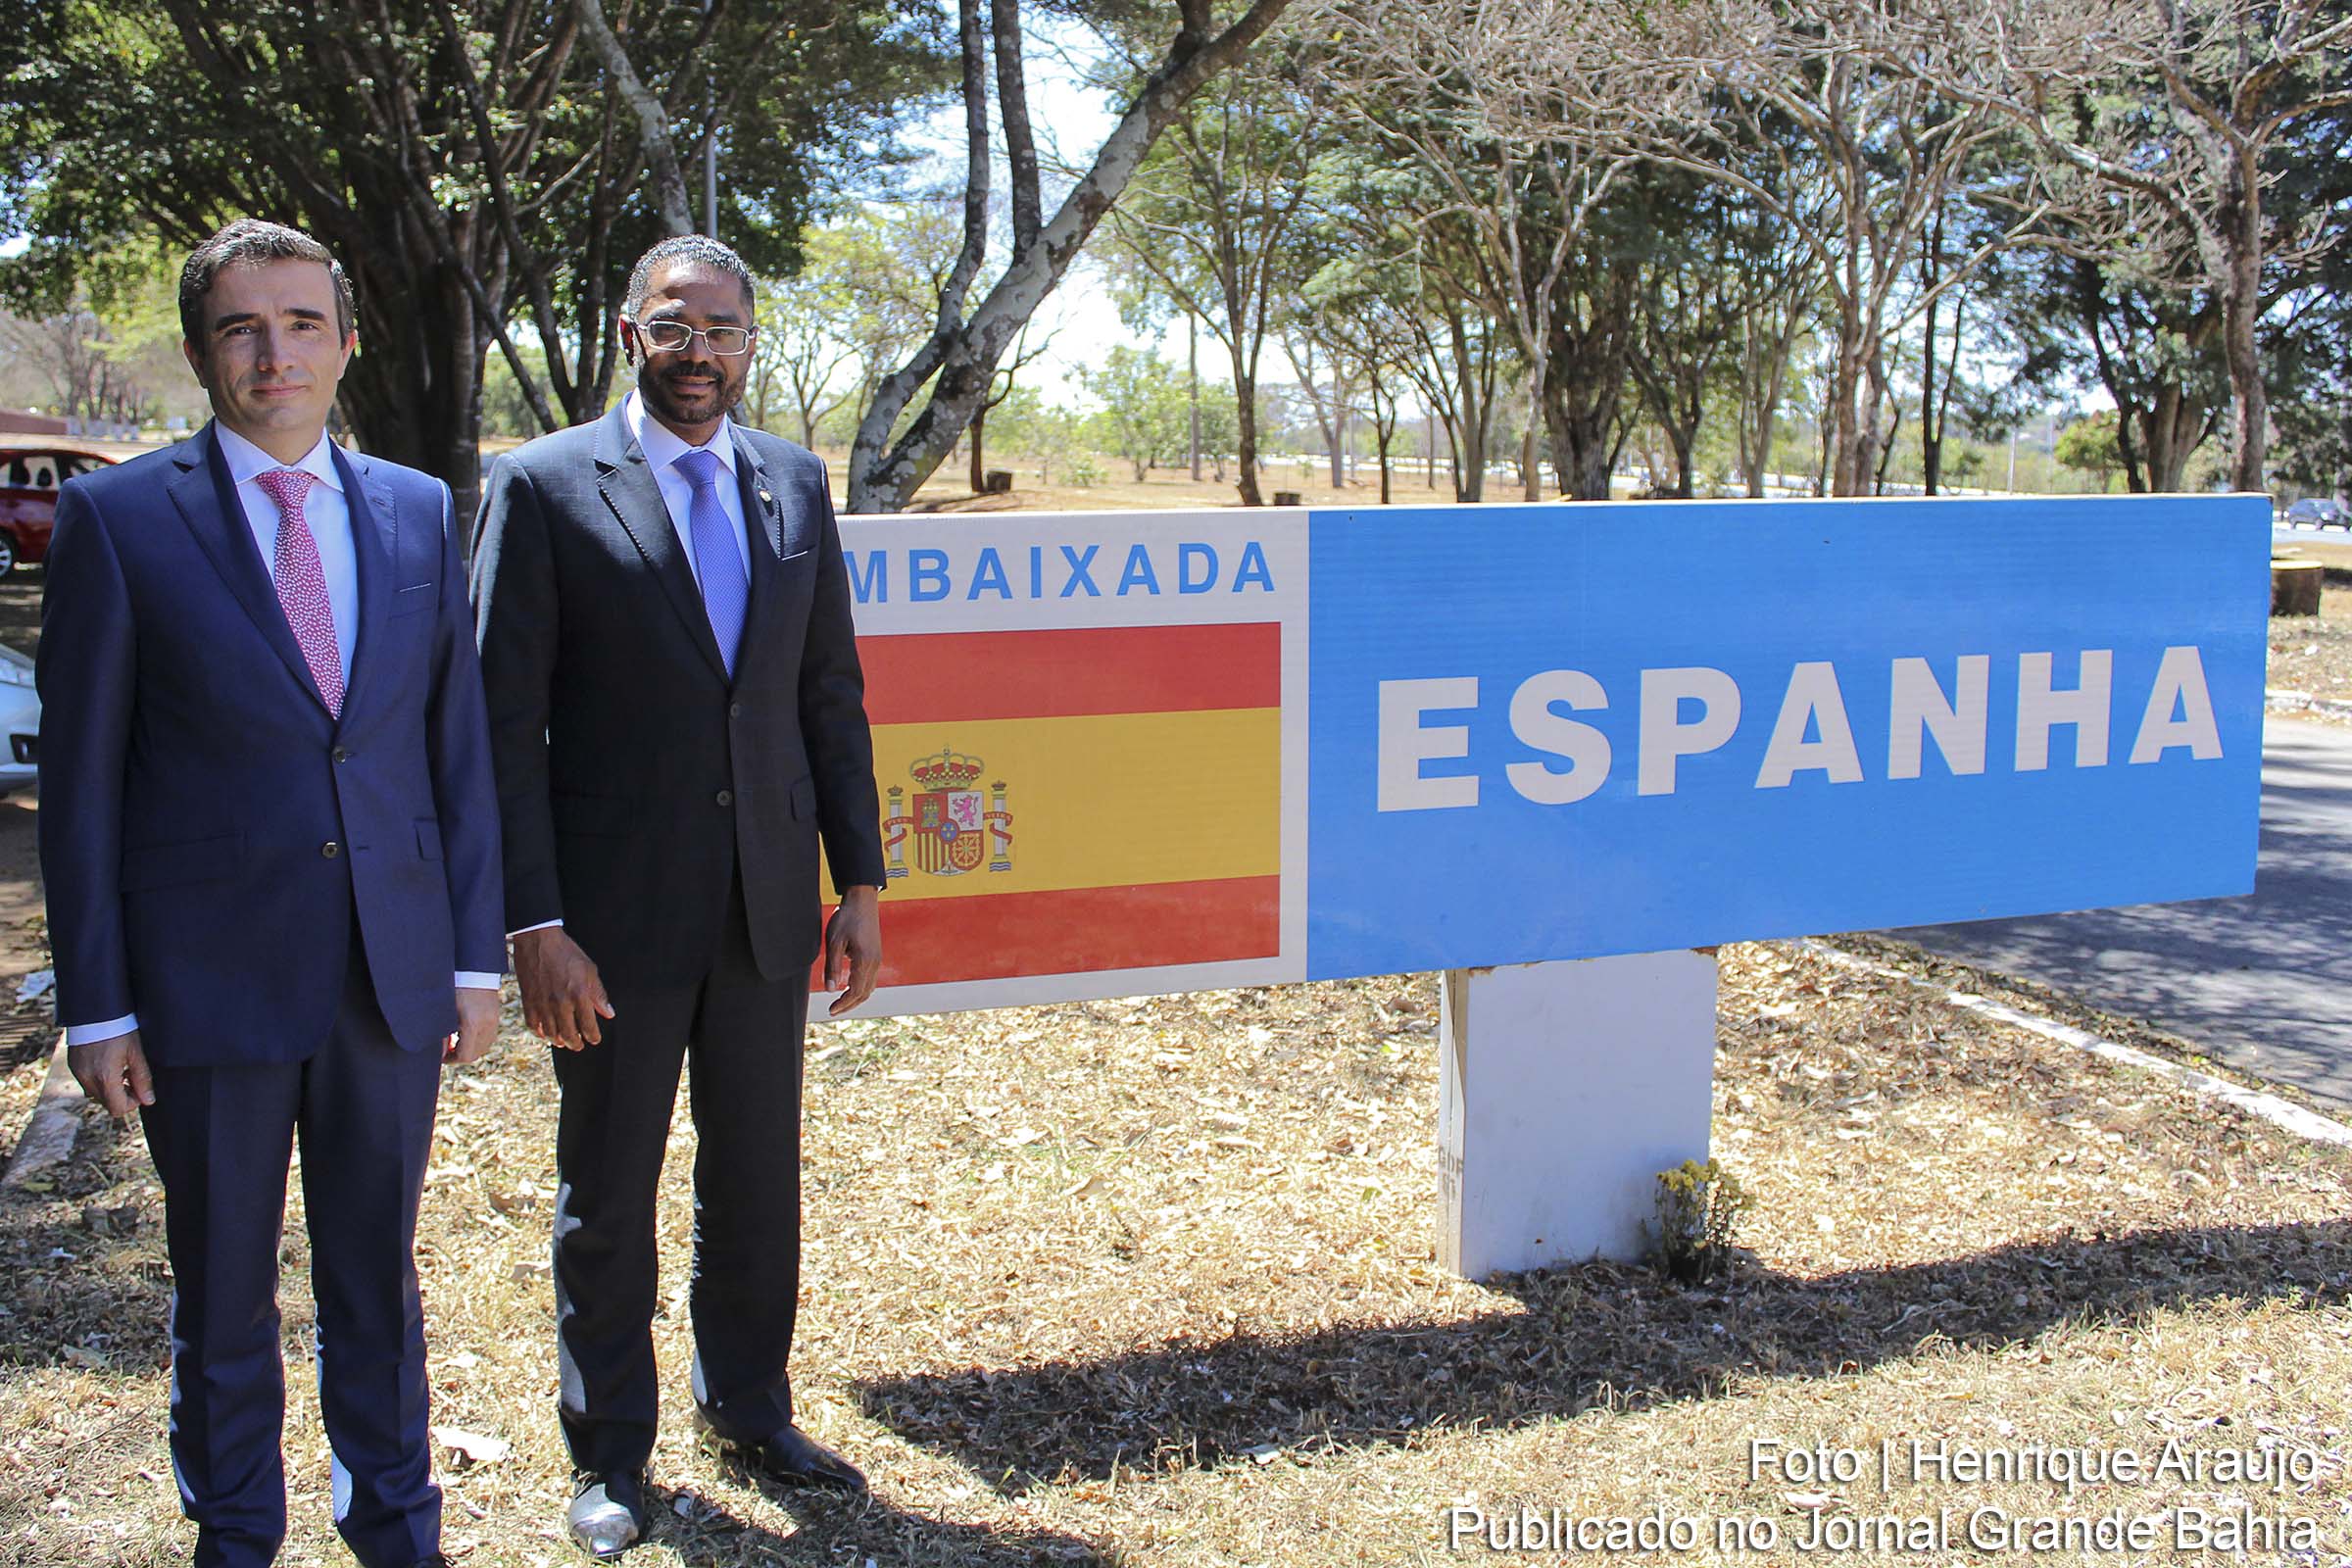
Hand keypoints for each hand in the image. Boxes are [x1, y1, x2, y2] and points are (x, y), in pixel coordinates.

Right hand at [68, 1029, 153, 1117]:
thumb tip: (148, 1101)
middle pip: (107, 1103)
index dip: (132, 1103)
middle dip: (122, 1095)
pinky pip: (87, 1082)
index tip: (139, 1088)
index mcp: (105, 1078)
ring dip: (110, 1088)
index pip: (117, 1109)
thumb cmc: (119, 1029)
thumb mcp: (136, 1053)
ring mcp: (78, 1073)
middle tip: (131, 1076)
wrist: (95, 1011)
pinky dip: (99, 1079)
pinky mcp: (73, 1066)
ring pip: (96, 1094)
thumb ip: (142, 1078)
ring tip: (121, 1068)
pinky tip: (108, 1063)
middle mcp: (88, 1079)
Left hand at [443, 985, 499, 1064]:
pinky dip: (477, 1040)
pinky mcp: (496, 1016)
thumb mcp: (444, 1012)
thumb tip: (440, 1053)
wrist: (473, 969)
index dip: (451, 1060)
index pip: (465, 1055)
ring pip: (484, 1047)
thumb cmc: (454, 988)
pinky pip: (489, 1037)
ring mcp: (494, 1021)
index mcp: (472, 1024)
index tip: (442, 1056)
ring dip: (470, 1048)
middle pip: (475, 1054)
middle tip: (447, 1050)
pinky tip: (465, 1031)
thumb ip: (441, 1034)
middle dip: (460, 1056)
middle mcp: (486, 1025)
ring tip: (456, 1040)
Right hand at [512, 927, 614, 1048]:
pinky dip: (540, 1032)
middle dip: (576, 1043)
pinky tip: (546, 1034)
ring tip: (564, 1042)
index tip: (594, 1039)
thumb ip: (599, 994)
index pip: (588, 1025)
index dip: (593, 1036)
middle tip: (579, 1045)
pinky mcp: (528, 1001)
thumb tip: (609, 1013)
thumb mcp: (589, 969)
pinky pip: (533, 1024)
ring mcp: (543, 1003)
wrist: (538, 940)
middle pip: (569, 1034)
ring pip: (551, 1033)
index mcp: (578, 994)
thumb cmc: (566, 952)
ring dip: (559, 1040)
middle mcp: (560, 1002)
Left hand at [823, 886, 881, 1016]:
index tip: (830, 1010)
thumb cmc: (847, 918)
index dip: (843, 1004)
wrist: (862, 900)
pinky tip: (849, 987)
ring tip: (840, 1003)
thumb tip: (830, 989)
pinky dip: (860, 988)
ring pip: (869, 987)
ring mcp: (877, 959)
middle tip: (833, 1010)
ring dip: (856, 998)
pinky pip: (870, 978)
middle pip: (865, 993)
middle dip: (849, 1005)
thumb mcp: (834, 942)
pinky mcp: (875, 954)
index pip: (855, 992)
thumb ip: (832, 967)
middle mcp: (874, 962)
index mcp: (865, 961)